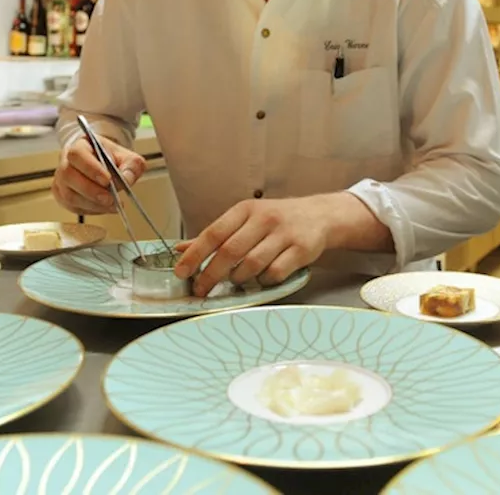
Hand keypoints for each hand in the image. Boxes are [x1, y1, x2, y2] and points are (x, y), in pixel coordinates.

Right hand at [52, 135, 145, 214]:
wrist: (106, 167)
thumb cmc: (113, 160)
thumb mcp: (128, 158)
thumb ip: (131, 167)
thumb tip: (126, 179)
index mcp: (80, 146)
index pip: (77, 154)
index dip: (91, 168)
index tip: (108, 180)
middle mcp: (65, 162)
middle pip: (69, 176)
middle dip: (91, 191)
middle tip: (111, 199)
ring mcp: (61, 180)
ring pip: (69, 195)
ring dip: (92, 204)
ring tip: (112, 205)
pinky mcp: (63, 196)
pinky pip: (72, 206)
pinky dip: (90, 210)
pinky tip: (104, 208)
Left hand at [174, 193, 390, 296]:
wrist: (319, 215)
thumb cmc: (276, 219)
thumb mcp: (245, 219)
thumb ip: (215, 235)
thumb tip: (180, 248)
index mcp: (245, 210)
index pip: (214, 232)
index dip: (195, 254)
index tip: (181, 272)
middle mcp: (264, 219)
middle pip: (230, 251)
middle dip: (211, 274)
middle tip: (201, 289)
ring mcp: (284, 234)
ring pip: (252, 264)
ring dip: (240, 278)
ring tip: (237, 280)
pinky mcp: (301, 249)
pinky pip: (275, 273)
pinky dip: (264, 281)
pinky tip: (263, 278)